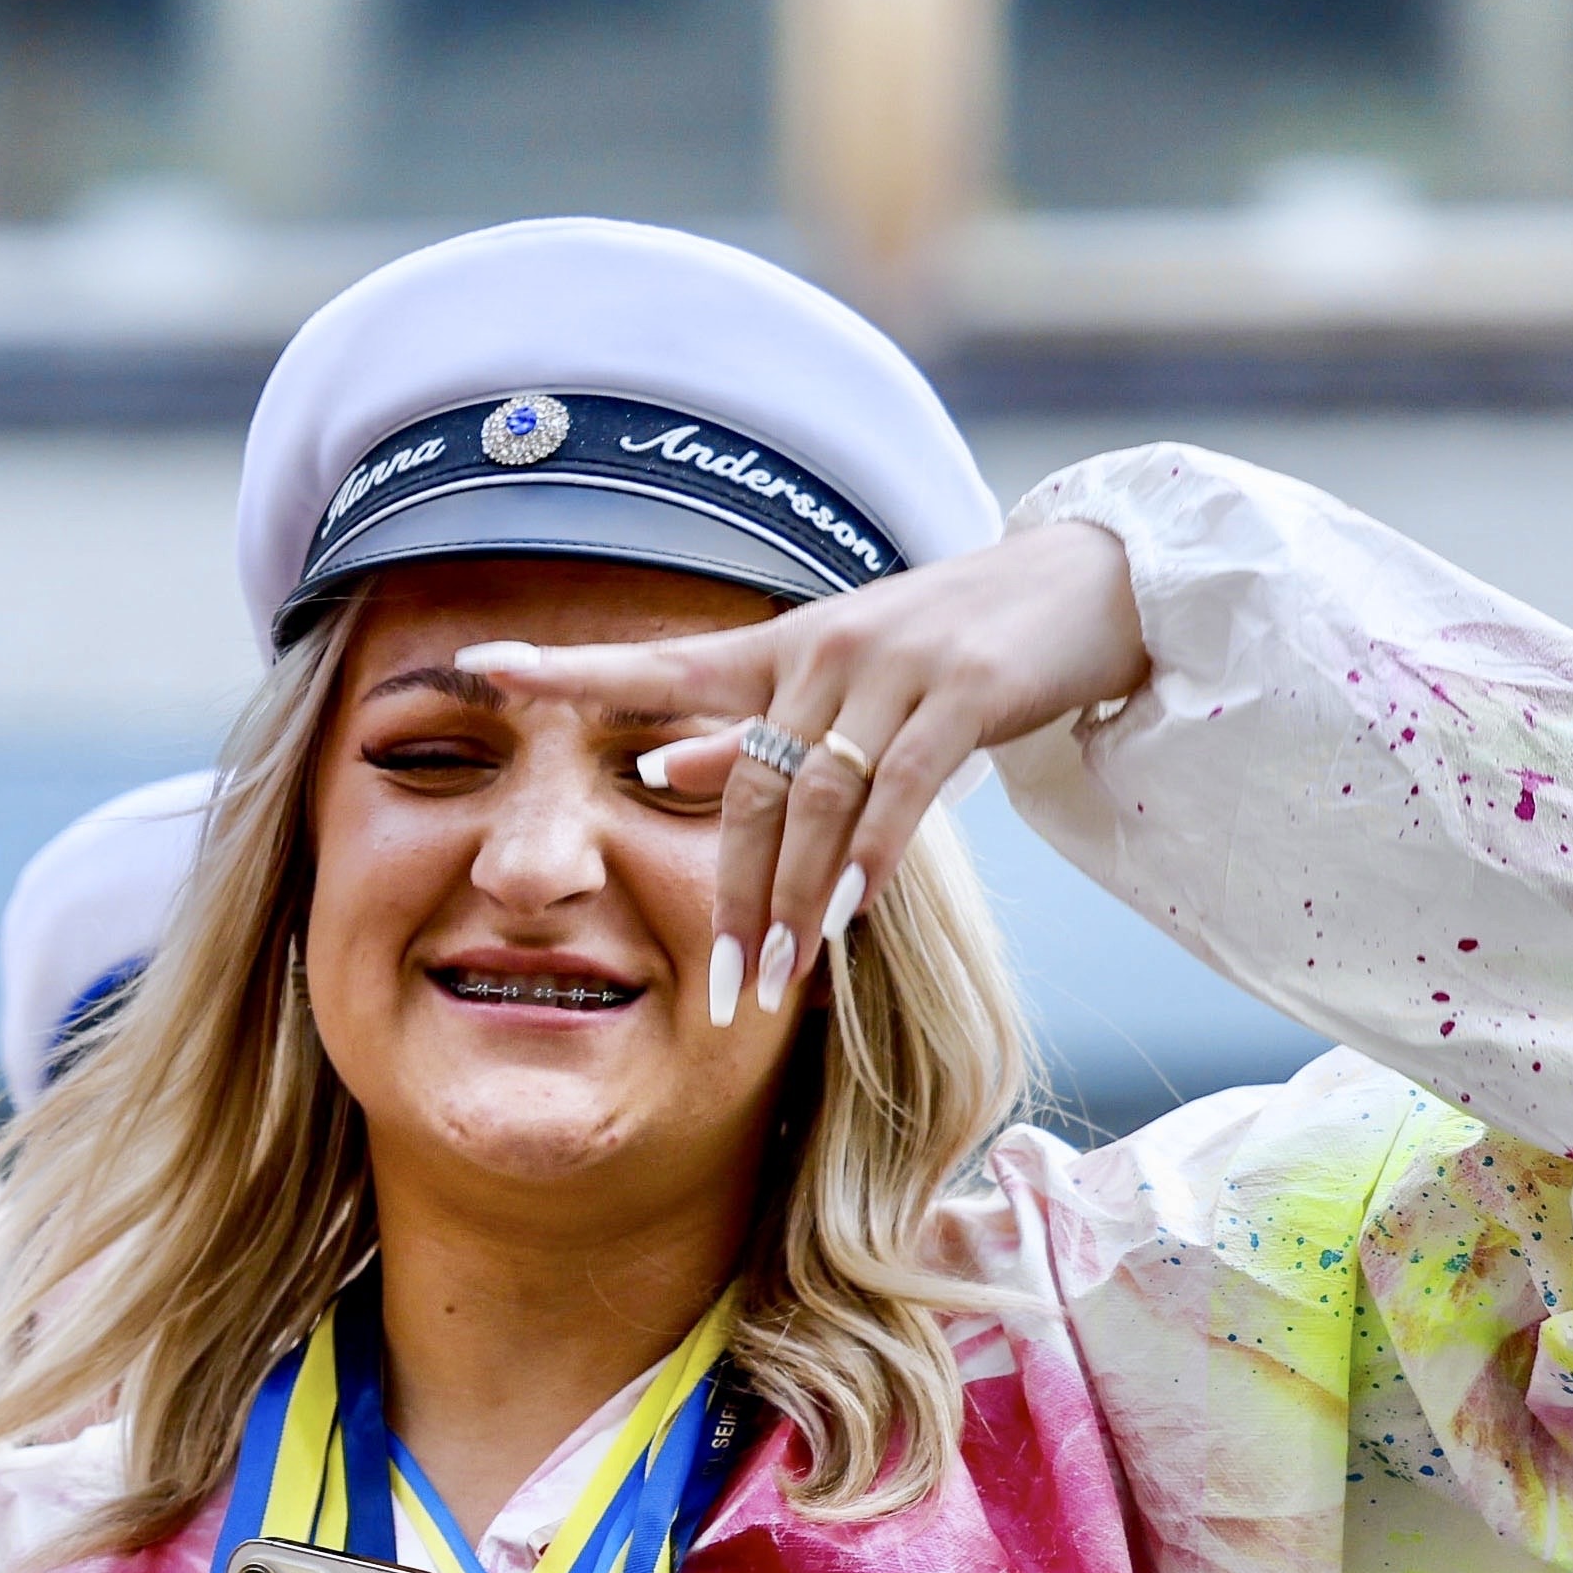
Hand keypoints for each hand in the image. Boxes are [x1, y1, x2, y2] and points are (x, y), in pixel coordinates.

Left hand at [459, 513, 1152, 1023]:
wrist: (1093, 585)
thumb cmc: (954, 646)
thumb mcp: (840, 684)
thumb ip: (751, 732)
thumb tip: (658, 772)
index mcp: (780, 648)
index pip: (657, 664)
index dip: (568, 667)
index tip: (479, 662)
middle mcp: (822, 649)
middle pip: (749, 790)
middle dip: (733, 896)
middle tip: (723, 987)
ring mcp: (892, 666)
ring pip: (818, 800)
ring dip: (796, 898)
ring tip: (779, 976)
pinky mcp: (964, 687)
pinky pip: (900, 788)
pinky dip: (869, 855)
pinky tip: (847, 913)